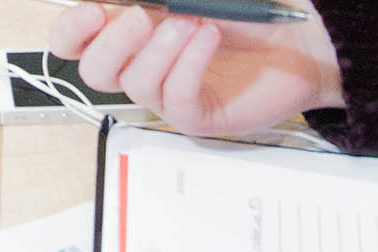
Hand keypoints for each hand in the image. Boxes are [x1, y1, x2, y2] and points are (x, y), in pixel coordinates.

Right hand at [49, 2, 343, 138]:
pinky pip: (174, 100)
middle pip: (94, 70)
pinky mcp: (197, 115)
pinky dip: (187, 65)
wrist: (305, 35)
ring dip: (159, 48)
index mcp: (134, 28)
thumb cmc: (253, 8)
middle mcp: (146, 62)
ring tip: (193, 22)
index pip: (76, 39)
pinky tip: (208, 39)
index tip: (92, 11)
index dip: (72, 29)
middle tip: (141, 15)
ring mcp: (169, 91)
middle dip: (112, 42)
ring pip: (135, 85)